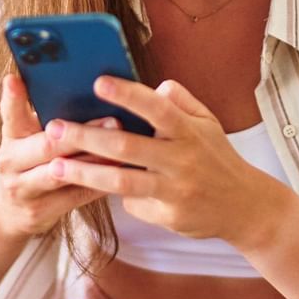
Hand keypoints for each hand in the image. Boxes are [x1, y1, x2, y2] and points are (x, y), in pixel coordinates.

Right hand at [0, 73, 117, 239]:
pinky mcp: (41, 211)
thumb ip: (40, 110)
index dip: (12, 97)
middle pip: (46, 146)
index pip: (11, 113)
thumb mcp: (26, 135)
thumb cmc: (29, 161)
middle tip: (114, 119)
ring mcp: (24, 189)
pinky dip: (99, 183)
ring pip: (62, 174)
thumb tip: (69, 77)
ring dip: (94, 160)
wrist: (10, 210)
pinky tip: (122, 172)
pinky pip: (75, 196)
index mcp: (11, 137)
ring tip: (123, 148)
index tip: (15, 77)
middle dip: (80, 133)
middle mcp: (11, 162)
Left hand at [42, 76, 277, 244]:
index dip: (127, 94)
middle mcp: (182, 159)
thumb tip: (156, 86)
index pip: (157, 107)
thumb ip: (181, 101)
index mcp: (190, 131)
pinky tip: (95, 188)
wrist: (246, 207)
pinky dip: (117, 195)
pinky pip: (133, 204)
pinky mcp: (169, 216)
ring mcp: (175, 190)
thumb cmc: (218, 158)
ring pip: (122, 181)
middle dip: (86, 136)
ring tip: (54, 167)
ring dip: (85, 173)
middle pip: (127, 146)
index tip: (97, 82)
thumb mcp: (208, 123)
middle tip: (53, 129)